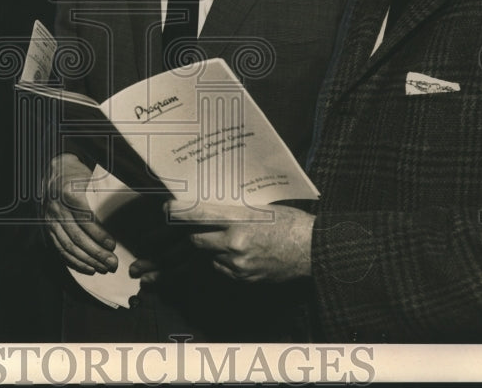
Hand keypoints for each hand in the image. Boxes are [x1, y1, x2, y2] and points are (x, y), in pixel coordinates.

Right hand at [43, 153, 117, 273]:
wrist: (55, 170)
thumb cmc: (78, 174)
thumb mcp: (89, 176)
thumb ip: (101, 192)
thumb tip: (125, 207)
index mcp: (69, 193)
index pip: (84, 218)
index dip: (99, 234)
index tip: (113, 245)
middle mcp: (57, 208)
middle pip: (76, 237)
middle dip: (95, 253)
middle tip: (112, 263)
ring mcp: (50, 220)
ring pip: (68, 246)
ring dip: (87, 260)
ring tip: (104, 268)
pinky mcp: (48, 228)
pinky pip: (60, 249)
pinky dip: (74, 261)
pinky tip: (89, 268)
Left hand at [166, 201, 314, 282]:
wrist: (313, 250)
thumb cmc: (289, 222)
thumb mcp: (259, 207)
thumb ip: (232, 209)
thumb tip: (207, 204)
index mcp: (240, 219)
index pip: (199, 214)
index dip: (179, 211)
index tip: (167, 207)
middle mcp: (235, 243)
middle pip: (196, 240)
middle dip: (192, 233)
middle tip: (190, 225)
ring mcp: (239, 264)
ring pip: (208, 256)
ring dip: (208, 247)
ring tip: (222, 238)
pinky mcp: (244, 278)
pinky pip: (221, 268)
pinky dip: (221, 260)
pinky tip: (232, 252)